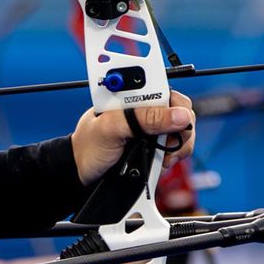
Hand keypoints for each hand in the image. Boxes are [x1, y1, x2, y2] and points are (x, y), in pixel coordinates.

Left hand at [70, 90, 195, 185]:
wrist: (81, 173)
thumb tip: (179, 115)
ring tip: (164, 158)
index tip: (176, 123)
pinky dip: (174, 156)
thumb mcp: (112, 128)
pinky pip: (176, 147)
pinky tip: (162, 162)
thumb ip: (143, 119)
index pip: (166, 90)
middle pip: (180, 110)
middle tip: (169, 143)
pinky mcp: (154, 145)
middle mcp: (144, 110)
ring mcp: (151, 128)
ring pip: (182, 130)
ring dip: (179, 146)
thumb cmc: (88, 147)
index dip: (177, 105)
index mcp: (132, 96)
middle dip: (182, 128)